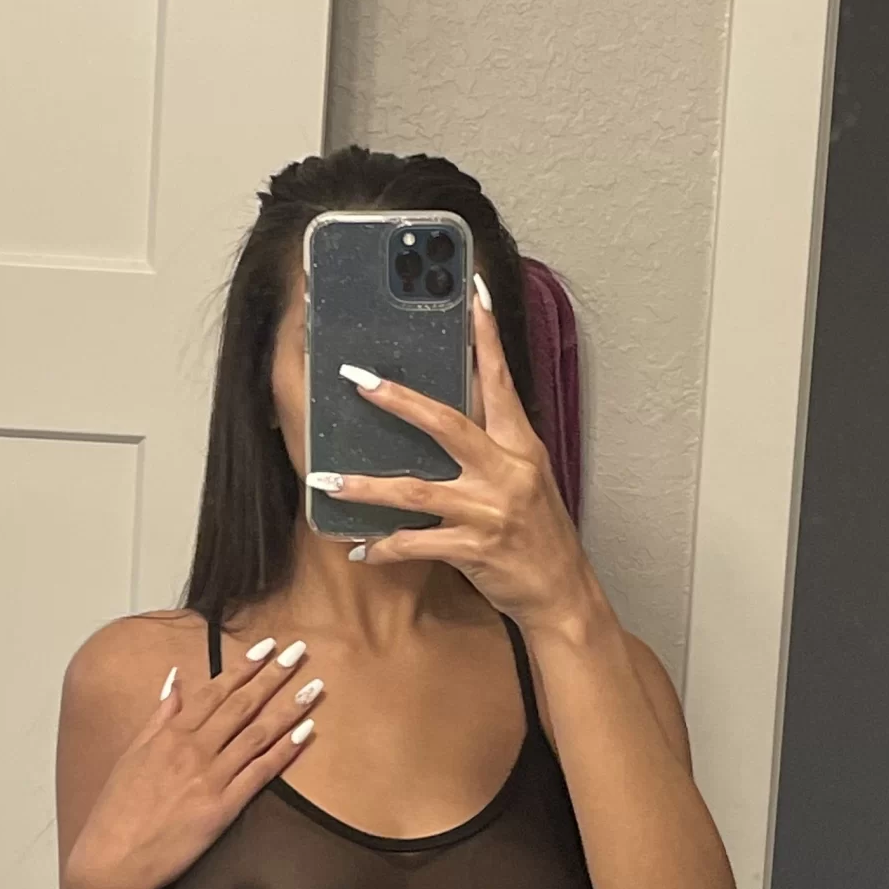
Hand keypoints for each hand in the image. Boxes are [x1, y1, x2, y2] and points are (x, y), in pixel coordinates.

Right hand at [62, 640, 320, 888]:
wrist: (113, 861)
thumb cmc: (117, 812)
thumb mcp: (131, 755)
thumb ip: (158, 716)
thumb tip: (174, 680)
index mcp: (169, 734)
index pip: (213, 691)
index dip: (243, 667)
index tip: (266, 646)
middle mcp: (193, 749)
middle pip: (241, 705)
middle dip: (273, 675)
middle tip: (299, 651)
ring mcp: (210, 778)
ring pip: (257, 734)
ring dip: (289, 707)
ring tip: (314, 686)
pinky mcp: (223, 808)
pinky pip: (261, 772)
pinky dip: (285, 750)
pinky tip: (306, 732)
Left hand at [311, 280, 594, 630]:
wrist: (561, 592)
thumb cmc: (539, 533)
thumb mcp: (526, 478)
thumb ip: (492, 445)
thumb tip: (445, 415)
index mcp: (521, 446)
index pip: (500, 382)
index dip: (485, 338)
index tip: (471, 295)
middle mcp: (507, 471)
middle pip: (446, 424)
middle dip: (398, 400)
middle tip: (358, 379)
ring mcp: (490, 510)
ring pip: (416, 490)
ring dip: (366, 487)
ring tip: (326, 481)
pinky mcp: (474, 549)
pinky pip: (416, 543)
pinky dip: (384, 547)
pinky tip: (360, 548)